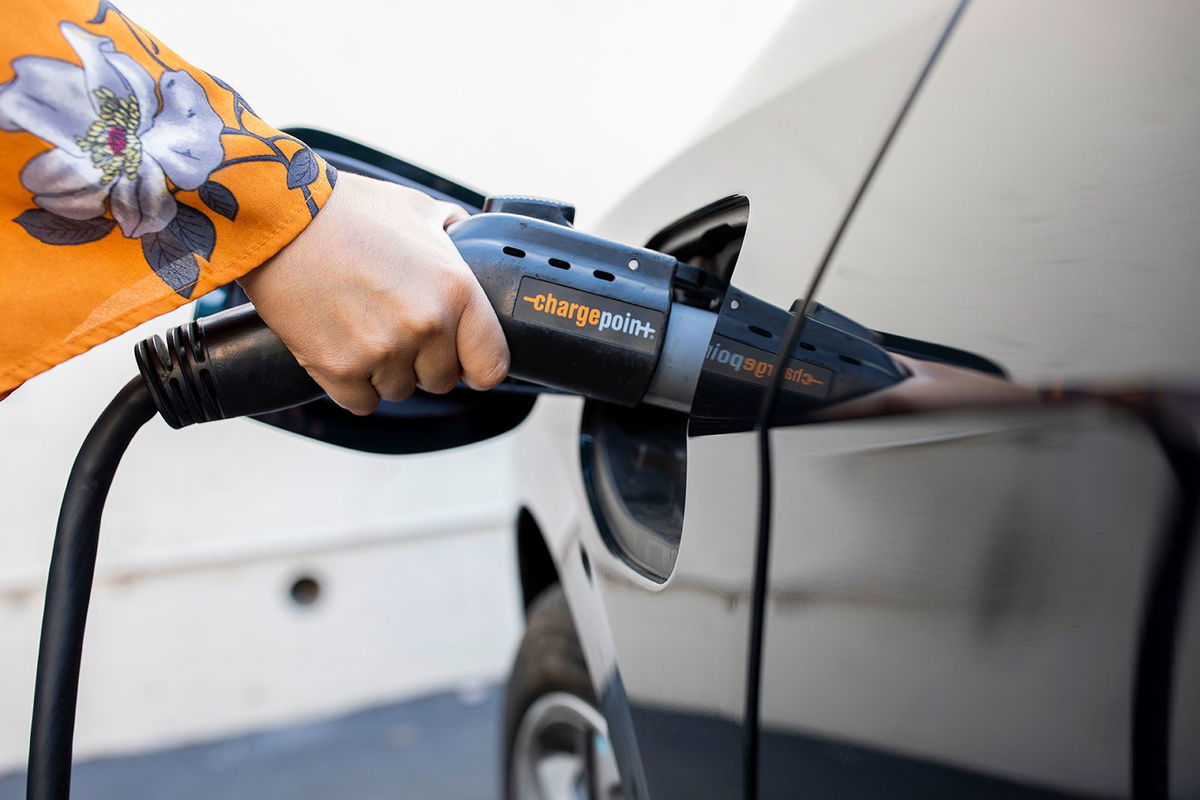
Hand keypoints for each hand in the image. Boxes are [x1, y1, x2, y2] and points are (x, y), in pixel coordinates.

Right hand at [238, 173, 509, 414]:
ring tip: (361, 326)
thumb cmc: (346, 210)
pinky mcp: (340, 369)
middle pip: (441, 381)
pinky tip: (341, 346)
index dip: (476, 364)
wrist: (279, 219)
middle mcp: (425, 326)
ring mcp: (383, 352)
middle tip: (394, 326)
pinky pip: (362, 402)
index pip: (491, 366)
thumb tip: (468, 240)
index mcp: (456, 291)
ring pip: (399, 390)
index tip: (463, 359)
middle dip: (423, 361)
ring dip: (385, 370)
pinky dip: (352, 384)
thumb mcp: (417, 209)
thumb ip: (451, 233)